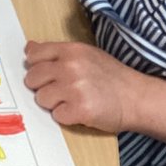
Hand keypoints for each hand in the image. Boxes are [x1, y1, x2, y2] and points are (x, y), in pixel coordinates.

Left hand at [24, 40, 146, 133]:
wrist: (136, 97)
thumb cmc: (111, 77)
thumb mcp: (87, 54)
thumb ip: (58, 53)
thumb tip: (29, 49)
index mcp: (72, 50)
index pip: (34, 55)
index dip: (36, 67)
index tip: (45, 74)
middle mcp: (70, 66)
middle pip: (32, 79)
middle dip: (42, 87)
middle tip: (62, 90)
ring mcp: (74, 88)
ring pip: (41, 99)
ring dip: (54, 103)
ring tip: (73, 100)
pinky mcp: (79, 109)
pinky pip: (55, 116)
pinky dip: (66, 116)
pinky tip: (80, 110)